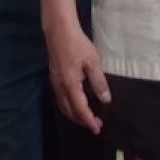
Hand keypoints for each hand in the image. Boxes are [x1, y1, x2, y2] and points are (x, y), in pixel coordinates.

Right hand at [45, 18, 108, 134]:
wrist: (58, 31)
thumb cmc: (77, 45)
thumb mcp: (93, 62)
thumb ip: (99, 82)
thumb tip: (105, 100)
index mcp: (70, 85)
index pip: (80, 109)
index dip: (89, 121)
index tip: (97, 129)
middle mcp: (60, 88)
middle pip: (69, 112)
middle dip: (82, 121)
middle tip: (96, 124)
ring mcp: (54, 83)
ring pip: (63, 107)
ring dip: (75, 114)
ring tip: (89, 116)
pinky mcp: (54, 78)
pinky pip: (61, 99)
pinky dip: (70, 106)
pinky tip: (78, 103)